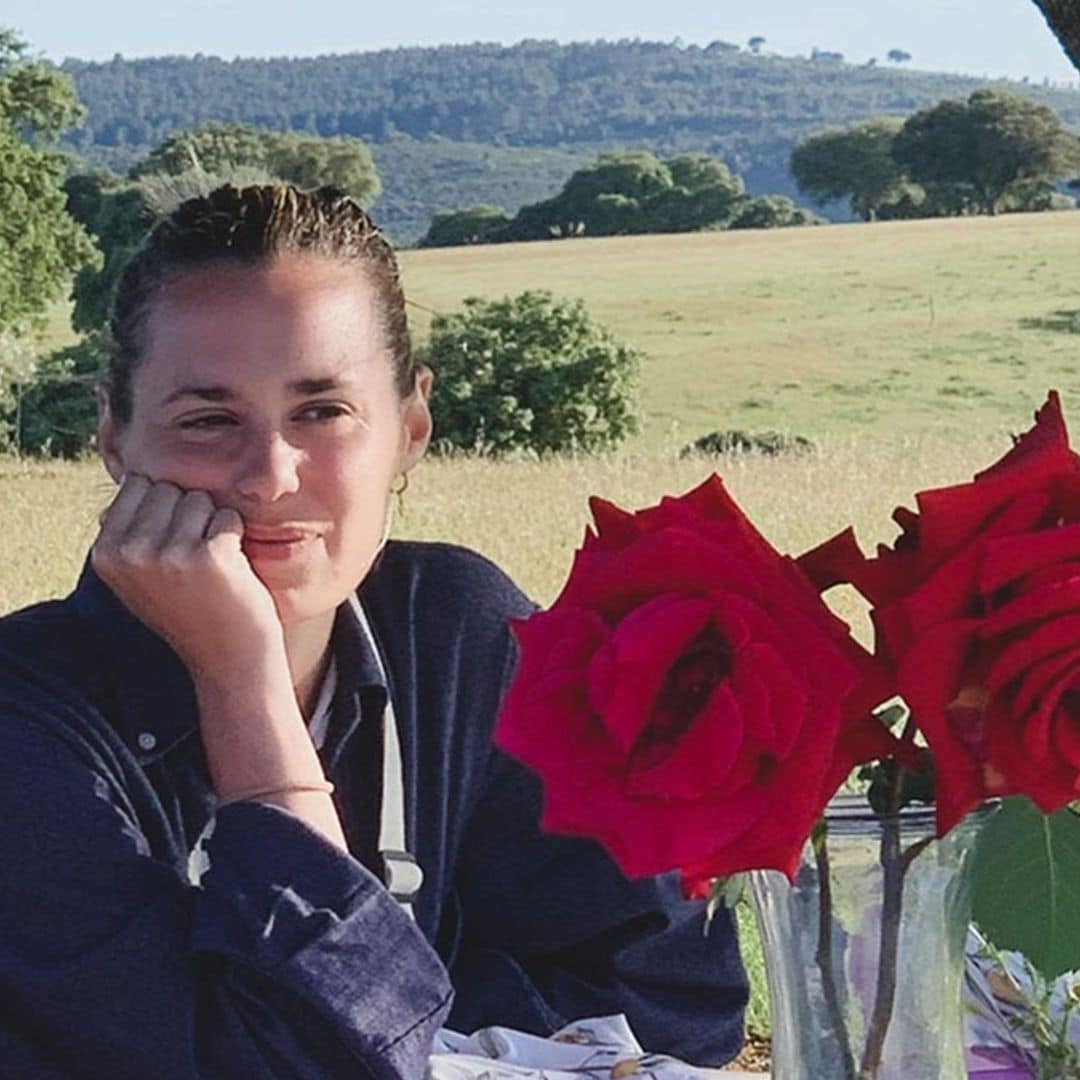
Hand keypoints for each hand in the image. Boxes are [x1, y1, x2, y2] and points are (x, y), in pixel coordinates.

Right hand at [91, 474, 285, 681]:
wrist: (228, 660)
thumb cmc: (190, 608)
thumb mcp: (139, 573)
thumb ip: (128, 528)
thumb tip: (128, 474)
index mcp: (105, 552)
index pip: (139, 484)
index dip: (165, 511)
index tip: (170, 552)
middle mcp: (129, 552)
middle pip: (169, 487)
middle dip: (189, 515)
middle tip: (193, 563)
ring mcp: (168, 554)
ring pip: (200, 498)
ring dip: (213, 526)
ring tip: (210, 568)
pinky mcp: (209, 557)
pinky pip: (229, 517)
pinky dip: (236, 538)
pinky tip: (230, 572)